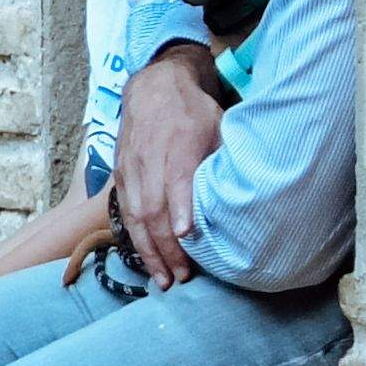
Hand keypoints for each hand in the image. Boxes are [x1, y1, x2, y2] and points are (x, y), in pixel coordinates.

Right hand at [112, 48, 224, 286]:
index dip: (181, 209)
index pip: (176, 181)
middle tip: (181, 277)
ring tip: (162, 279)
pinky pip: (125, 211)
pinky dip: (135, 237)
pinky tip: (147, 258)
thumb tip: (243, 196)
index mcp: (178, 146)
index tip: (188, 235)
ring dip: (148, 250)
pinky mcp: (121, 175)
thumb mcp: (218, 127)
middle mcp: (149, 160)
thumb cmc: (193, 110)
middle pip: (152, 209)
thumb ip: (223, 160)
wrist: (154, 87)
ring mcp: (131, 169)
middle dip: (166, 247)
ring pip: (135, 215)